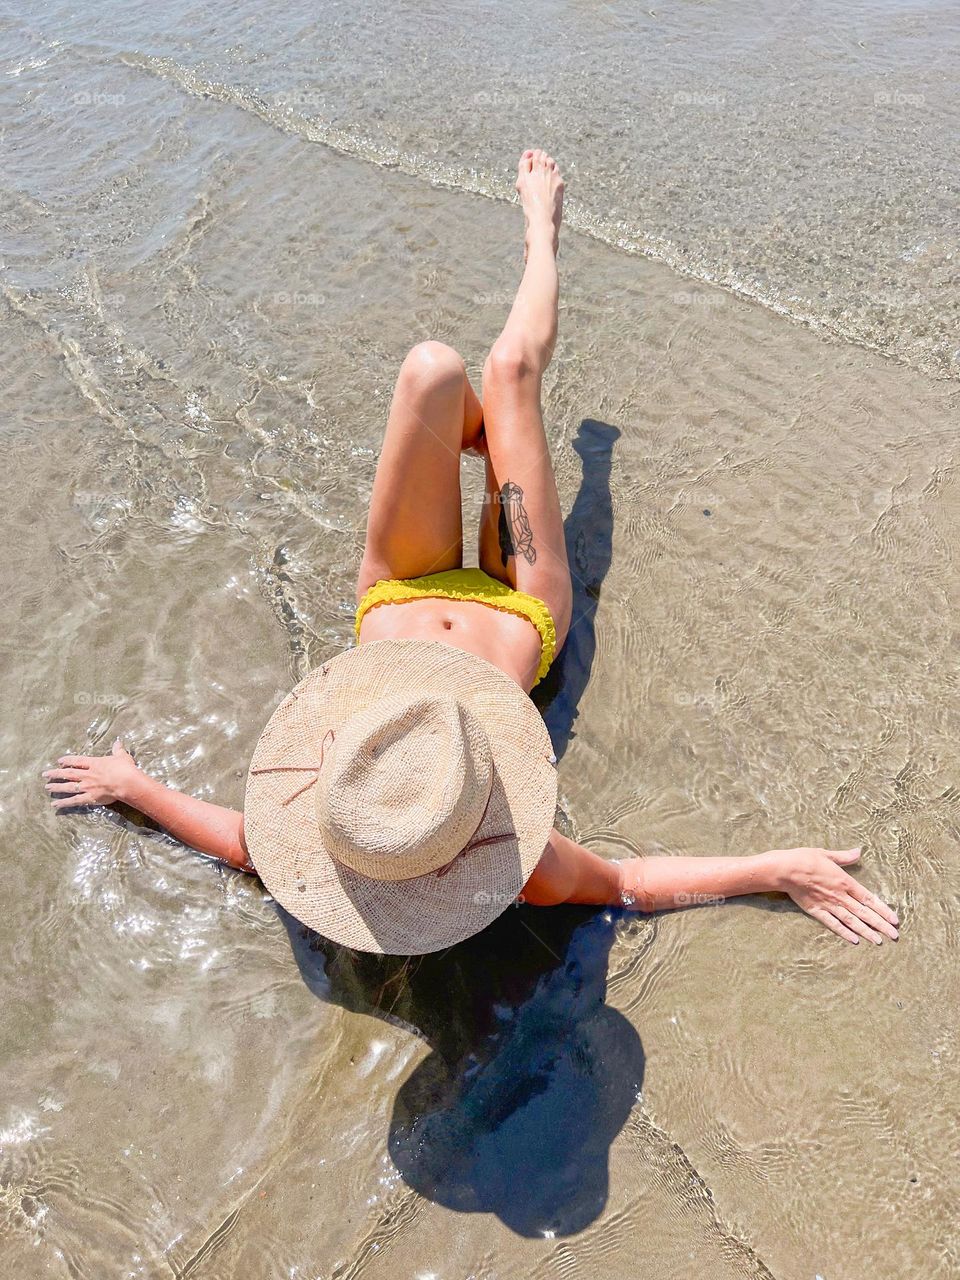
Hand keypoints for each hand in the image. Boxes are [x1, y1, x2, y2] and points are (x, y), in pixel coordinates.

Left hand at [43, 738, 142, 808]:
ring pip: (67, 786)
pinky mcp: (89, 797)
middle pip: (68, 773)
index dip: (68, 760)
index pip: (77, 761)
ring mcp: (86, 786)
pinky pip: (73, 800)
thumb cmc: (125, 769)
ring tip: (47, 787)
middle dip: (56, 773)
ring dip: (56, 786)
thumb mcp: (122, 756)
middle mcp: (87, 774)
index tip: (59, 761)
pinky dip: (64, 802)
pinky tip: (55, 804)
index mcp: (94, 763)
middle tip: (45, 774)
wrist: (126, 782)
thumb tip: (118, 742)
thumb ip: (118, 750)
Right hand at [771, 847, 898, 944]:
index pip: (869, 899)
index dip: (883, 910)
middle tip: (894, 936)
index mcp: (845, 882)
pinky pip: (833, 924)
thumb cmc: (805, 858)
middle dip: (881, 925)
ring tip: (879, 941)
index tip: (894, 920)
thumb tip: (858, 851)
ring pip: (852, 922)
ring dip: (867, 932)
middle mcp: (840, 896)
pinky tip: (854, 940)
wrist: (786, 869)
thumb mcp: (827, 854)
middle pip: (864, 913)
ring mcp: (829, 905)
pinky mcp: (816, 911)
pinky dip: (844, 933)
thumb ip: (844, 857)